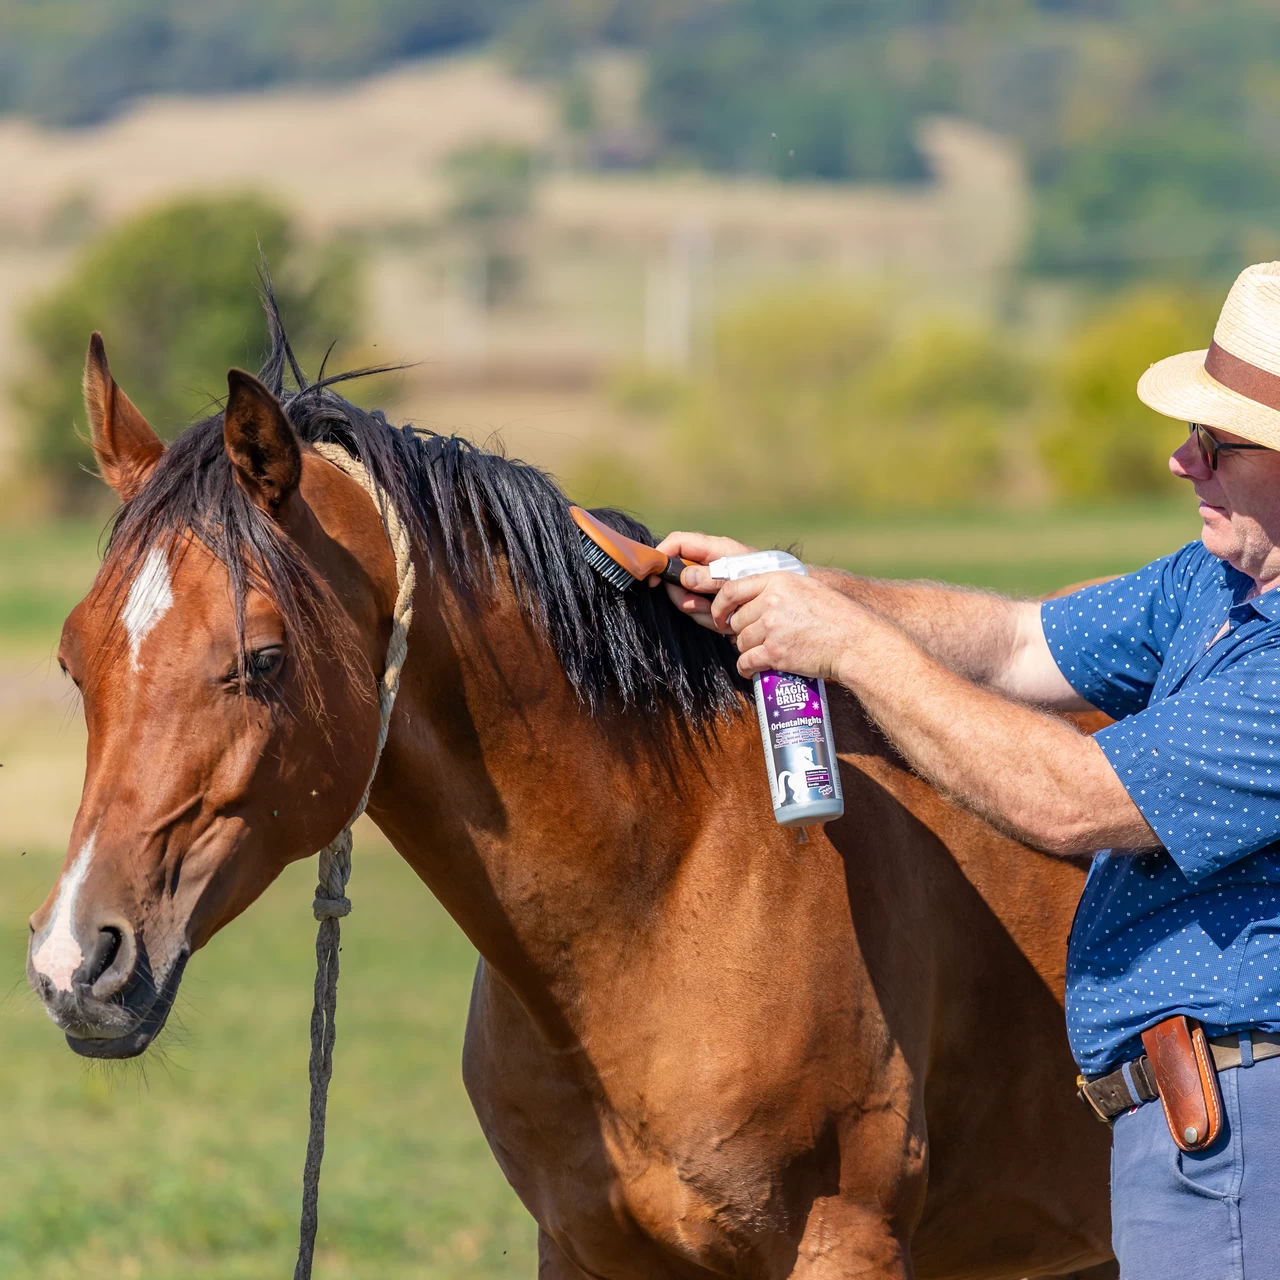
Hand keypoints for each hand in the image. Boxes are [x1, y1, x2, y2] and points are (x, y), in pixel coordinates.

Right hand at [650, 530, 756, 630]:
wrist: (786, 601)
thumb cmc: (766, 581)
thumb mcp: (738, 578)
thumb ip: (711, 577)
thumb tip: (683, 575)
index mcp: (712, 549)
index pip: (677, 542)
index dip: (660, 555)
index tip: (653, 577)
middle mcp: (707, 564)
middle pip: (676, 575)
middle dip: (682, 594)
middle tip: (697, 605)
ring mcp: (709, 584)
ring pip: (685, 596)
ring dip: (697, 610)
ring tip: (719, 615)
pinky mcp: (713, 602)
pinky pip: (699, 610)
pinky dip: (708, 619)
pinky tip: (723, 623)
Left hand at [709, 571, 871, 680]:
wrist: (853, 641)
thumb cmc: (834, 615)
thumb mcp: (805, 587)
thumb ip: (776, 588)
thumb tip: (748, 599)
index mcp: (777, 581)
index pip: (731, 588)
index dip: (720, 605)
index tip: (720, 615)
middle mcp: (771, 602)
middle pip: (736, 620)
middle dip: (742, 631)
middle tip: (756, 638)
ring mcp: (771, 628)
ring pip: (740, 642)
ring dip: (748, 650)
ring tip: (765, 651)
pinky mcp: (774, 653)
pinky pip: (746, 662)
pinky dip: (747, 668)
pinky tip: (753, 669)